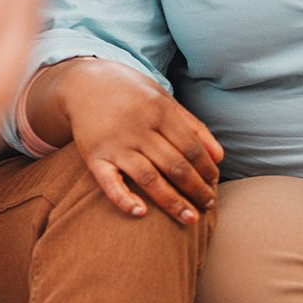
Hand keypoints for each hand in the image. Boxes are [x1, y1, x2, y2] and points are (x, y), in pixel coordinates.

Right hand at [31, 58, 222, 223]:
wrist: (82, 82)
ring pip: (149, 178)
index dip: (206, 168)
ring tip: (190, 219)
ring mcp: (115, 143)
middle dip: (196, 189)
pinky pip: (110, 183)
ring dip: (172, 202)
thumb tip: (220, 157)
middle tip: (208, 205)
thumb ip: (192, 125)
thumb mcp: (162, 98)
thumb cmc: (130, 92)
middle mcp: (138, 127)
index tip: (214, 183)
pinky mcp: (94, 156)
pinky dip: (124, 199)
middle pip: (175, 165)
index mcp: (158, 110)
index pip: (191, 147)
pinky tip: (141, 213)